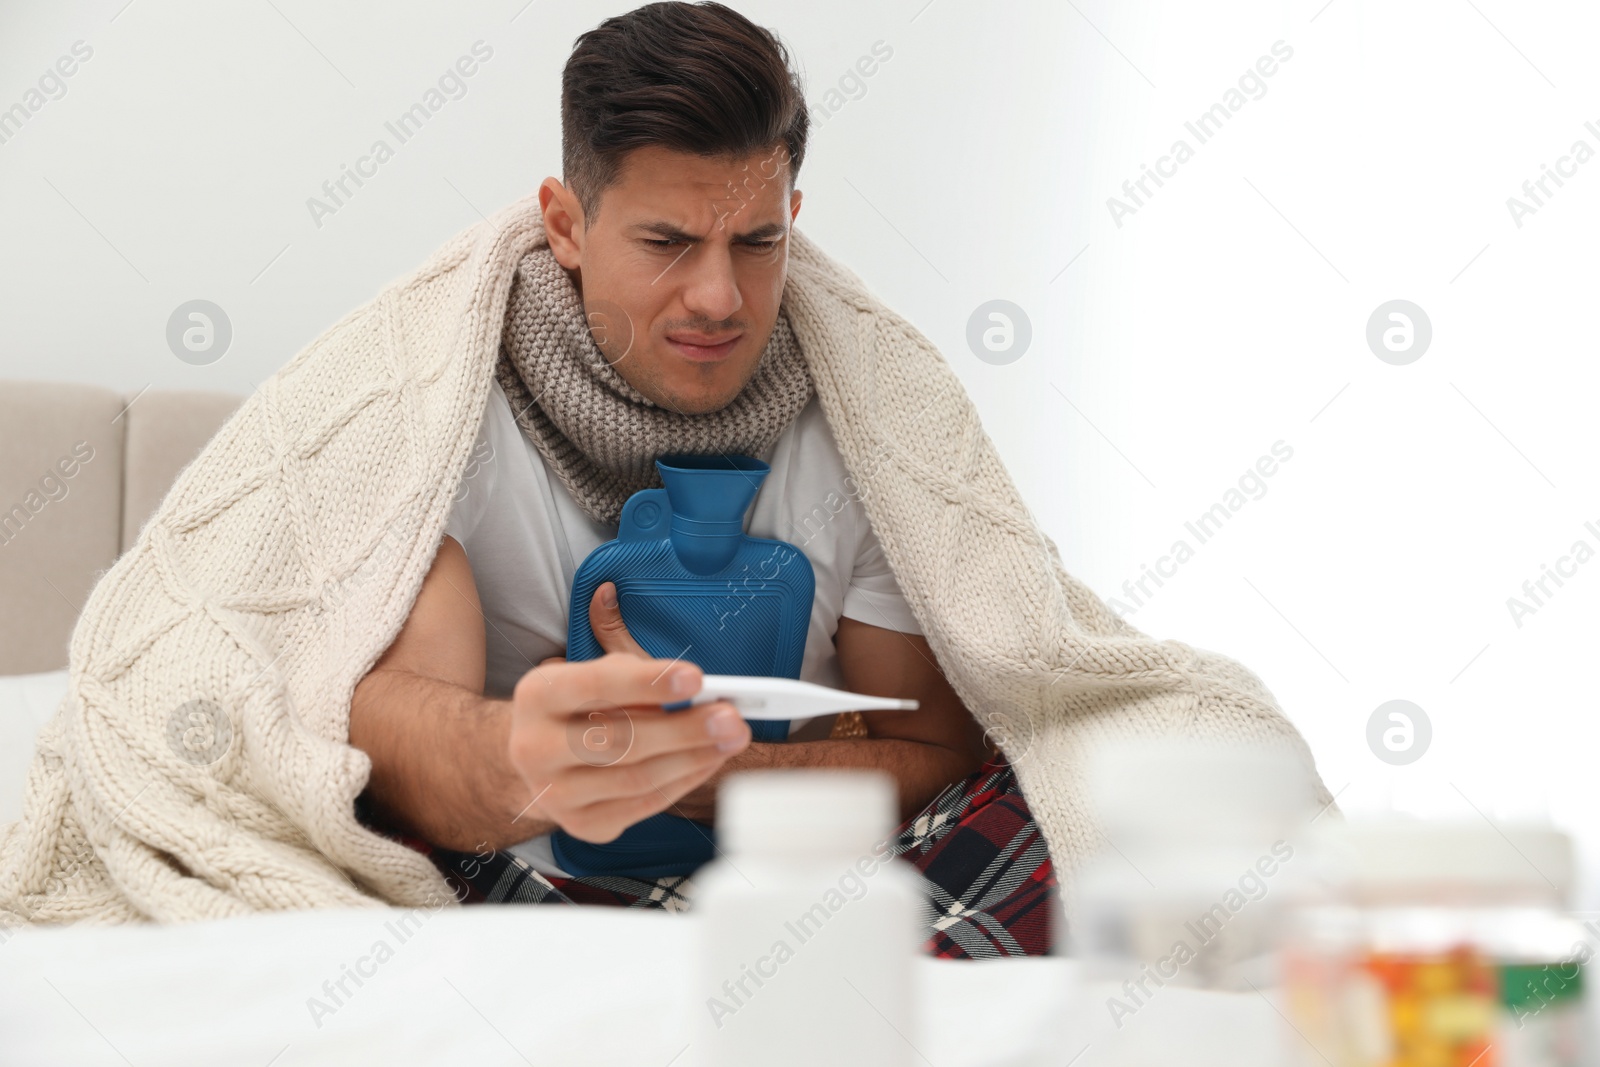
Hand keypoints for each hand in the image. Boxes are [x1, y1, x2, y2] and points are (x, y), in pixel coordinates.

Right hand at [506, 583, 750, 842]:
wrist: (539, 757)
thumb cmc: (581, 705)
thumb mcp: (597, 674)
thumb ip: (638, 676)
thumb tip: (699, 693)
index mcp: (537, 696)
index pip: (596, 685)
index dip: (649, 683)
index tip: (697, 678)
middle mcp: (535, 747)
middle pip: (621, 740)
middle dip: (685, 729)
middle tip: (731, 718)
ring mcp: (555, 794)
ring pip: (637, 778)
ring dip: (694, 758)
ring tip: (731, 738)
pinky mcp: (580, 825)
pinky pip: (643, 805)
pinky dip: (684, 781)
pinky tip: (709, 761)